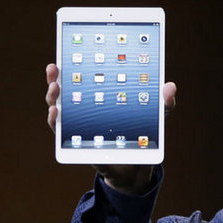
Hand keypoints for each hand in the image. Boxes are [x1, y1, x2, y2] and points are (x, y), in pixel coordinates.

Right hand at [45, 63, 176, 194]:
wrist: (139, 168)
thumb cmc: (143, 138)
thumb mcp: (156, 118)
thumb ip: (163, 103)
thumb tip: (170, 86)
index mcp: (101, 99)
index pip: (83, 79)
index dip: (72, 67)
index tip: (67, 54)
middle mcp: (86, 111)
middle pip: (65, 92)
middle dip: (56, 78)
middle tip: (55, 68)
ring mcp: (80, 127)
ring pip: (59, 110)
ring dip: (53, 98)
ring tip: (55, 88)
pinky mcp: (79, 145)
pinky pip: (62, 134)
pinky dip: (55, 122)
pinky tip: (55, 114)